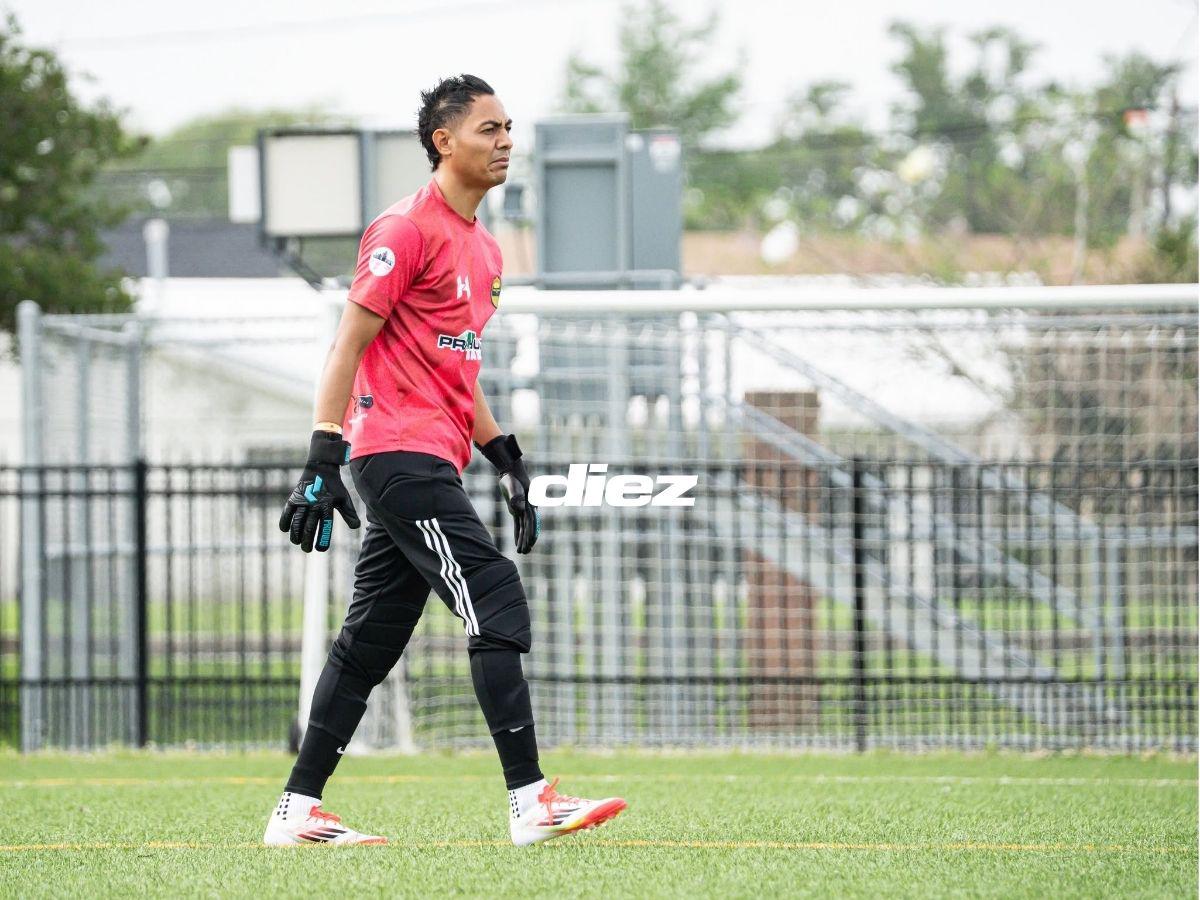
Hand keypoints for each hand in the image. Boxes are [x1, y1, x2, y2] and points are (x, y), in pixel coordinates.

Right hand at [279, 430, 360, 551]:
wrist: (321, 468)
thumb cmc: (334, 487)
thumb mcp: (344, 499)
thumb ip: (349, 514)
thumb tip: (356, 527)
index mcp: (327, 506)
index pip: (325, 526)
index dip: (322, 539)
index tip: (321, 549)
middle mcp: (314, 505)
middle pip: (309, 527)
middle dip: (307, 540)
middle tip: (307, 549)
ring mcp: (303, 501)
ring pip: (297, 522)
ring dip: (296, 534)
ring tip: (297, 542)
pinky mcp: (294, 498)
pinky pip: (287, 512)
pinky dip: (285, 521)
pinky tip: (285, 530)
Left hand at [477, 434, 539, 553]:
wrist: (511, 472)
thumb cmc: (512, 479)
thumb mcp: (513, 487)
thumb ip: (516, 498)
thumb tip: (519, 510)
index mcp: (531, 505)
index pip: (531, 522)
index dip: (531, 533)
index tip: (530, 543)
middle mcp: (529, 509)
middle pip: (529, 528)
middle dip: (527, 540)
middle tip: (525, 552)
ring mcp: (524, 510)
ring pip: (524, 528)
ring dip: (523, 540)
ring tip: (522, 552)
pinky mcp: (517, 510)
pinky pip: (518, 525)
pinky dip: (518, 534)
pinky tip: (517, 542)